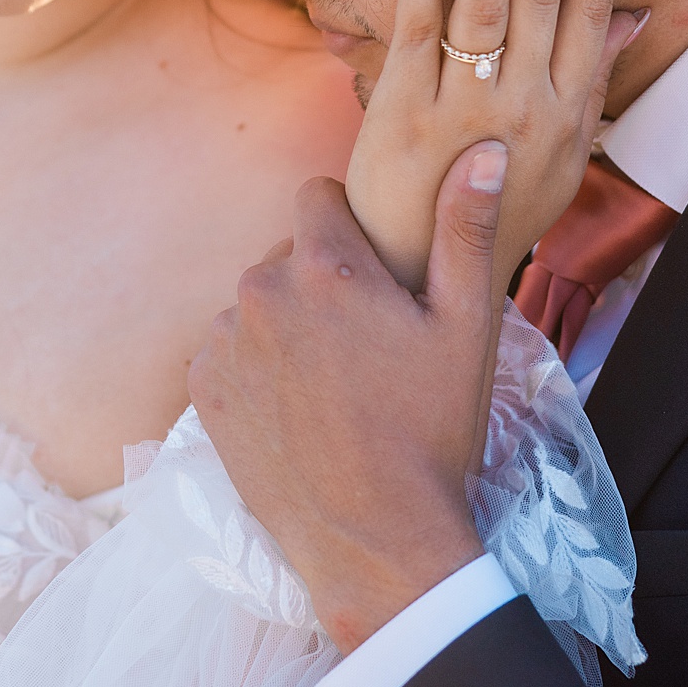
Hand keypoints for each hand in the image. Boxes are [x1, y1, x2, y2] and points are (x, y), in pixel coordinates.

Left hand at [190, 142, 517, 654]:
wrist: (376, 537)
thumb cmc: (432, 430)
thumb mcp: (466, 326)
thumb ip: (465, 228)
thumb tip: (483, 149)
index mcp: (324, 266)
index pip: (317, 197)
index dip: (350, 227)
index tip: (376, 275)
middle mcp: (260, 293)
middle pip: (287, 256)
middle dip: (320, 282)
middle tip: (366, 344)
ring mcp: (224, 345)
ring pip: (257, 306)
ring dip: (287, 327)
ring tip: (334, 386)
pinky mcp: (203, 393)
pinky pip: (228, 354)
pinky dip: (257, 370)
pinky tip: (299, 411)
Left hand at [345, 0, 643, 290]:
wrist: (420, 274)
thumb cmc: (493, 211)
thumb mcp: (561, 157)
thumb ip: (593, 82)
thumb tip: (628, 16)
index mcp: (568, 112)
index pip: (590, 8)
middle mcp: (525, 106)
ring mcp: (463, 107)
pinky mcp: (403, 112)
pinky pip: (418, 28)